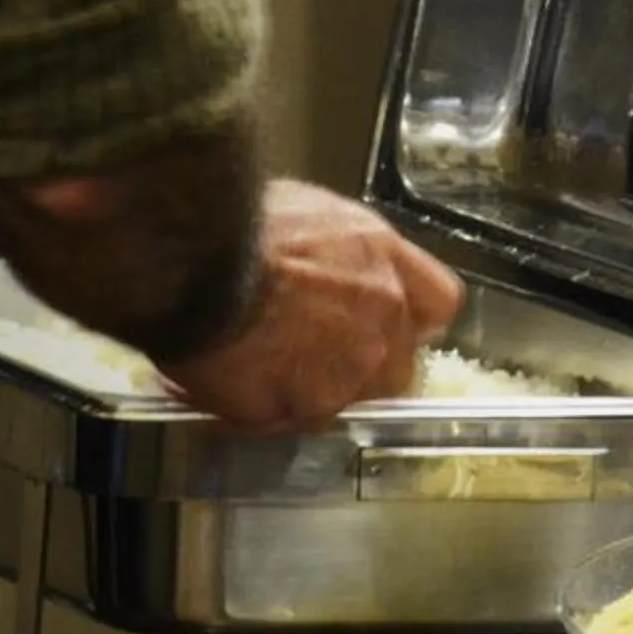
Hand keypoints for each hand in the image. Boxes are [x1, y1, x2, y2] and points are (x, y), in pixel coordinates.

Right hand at [157, 181, 464, 431]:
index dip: (410, 324)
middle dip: (354, 374)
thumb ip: (335, 252)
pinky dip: (253, 413)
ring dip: (298, 396)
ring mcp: (349, 367)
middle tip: (299, 360)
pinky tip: (219, 387)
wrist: (196, 252)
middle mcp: (382, 316)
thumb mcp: (306, 213)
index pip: (437, 304)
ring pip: (335, 404)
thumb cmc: (237, 219)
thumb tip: (320, 264)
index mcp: (383, 260)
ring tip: (246, 371)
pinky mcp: (304, 405)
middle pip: (394, 371)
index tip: (385, 329)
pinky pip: (282, 421)